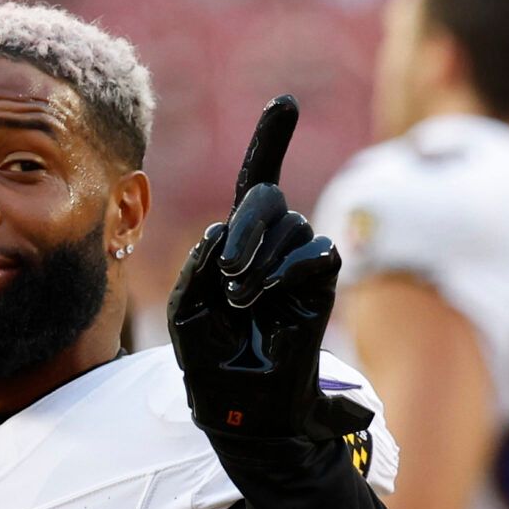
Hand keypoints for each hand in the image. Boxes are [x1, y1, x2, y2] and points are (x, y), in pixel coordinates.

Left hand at [167, 95, 372, 441]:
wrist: (241, 407)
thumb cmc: (209, 361)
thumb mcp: (185, 309)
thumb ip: (197, 266)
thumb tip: (221, 234)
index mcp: (238, 243)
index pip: (258, 180)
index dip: (272, 140)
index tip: (287, 101)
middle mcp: (273, 247)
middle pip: (270, 198)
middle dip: (247, 223)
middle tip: (229, 270)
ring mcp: (299, 266)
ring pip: (293, 224)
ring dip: (261, 254)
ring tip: (243, 297)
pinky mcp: (322, 288)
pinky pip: (318, 252)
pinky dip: (289, 267)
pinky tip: (266, 295)